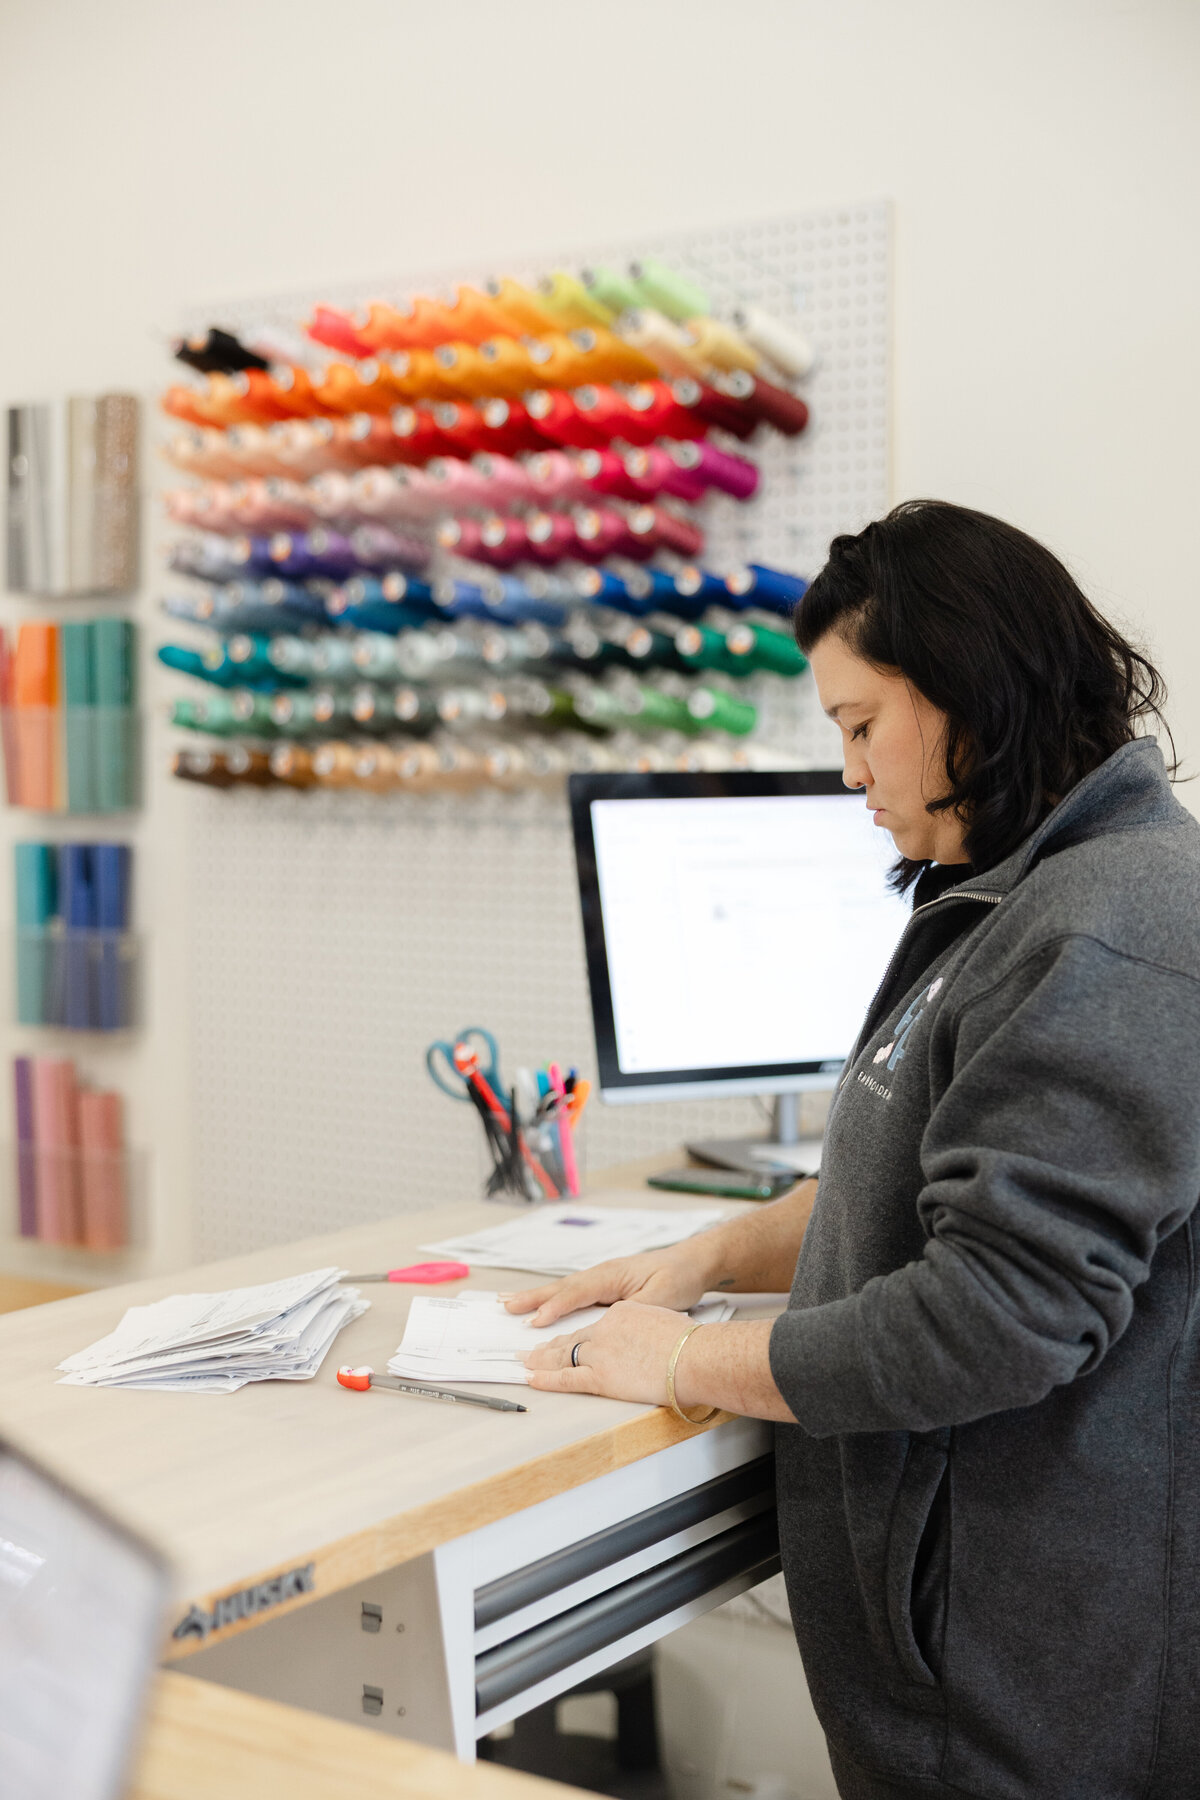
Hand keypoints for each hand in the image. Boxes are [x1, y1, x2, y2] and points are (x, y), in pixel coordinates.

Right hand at [504, 1242, 714, 1327]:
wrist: (692, 1263)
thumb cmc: (678, 1277)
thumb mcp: (662, 1297)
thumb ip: (635, 1309)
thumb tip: (610, 1321)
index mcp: (612, 1274)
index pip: (578, 1292)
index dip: (556, 1307)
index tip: (535, 1321)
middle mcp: (602, 1274)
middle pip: (562, 1287)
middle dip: (533, 1298)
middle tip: (506, 1307)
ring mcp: (601, 1279)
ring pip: (563, 1289)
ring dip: (537, 1297)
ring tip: (509, 1303)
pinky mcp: (604, 1287)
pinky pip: (573, 1294)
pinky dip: (552, 1299)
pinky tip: (540, 1306)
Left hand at [523, 1299, 697, 1403]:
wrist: (695, 1355)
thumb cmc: (691, 1342)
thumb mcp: (666, 1321)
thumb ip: (648, 1329)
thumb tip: (649, 1341)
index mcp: (621, 1312)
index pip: (592, 1325)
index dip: (575, 1334)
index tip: (564, 1339)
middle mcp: (605, 1328)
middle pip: (571, 1338)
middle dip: (548, 1345)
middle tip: (529, 1349)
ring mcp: (600, 1352)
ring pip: (563, 1355)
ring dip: (542, 1360)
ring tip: (525, 1362)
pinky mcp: (600, 1376)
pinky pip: (567, 1378)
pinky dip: (547, 1379)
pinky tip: (533, 1379)